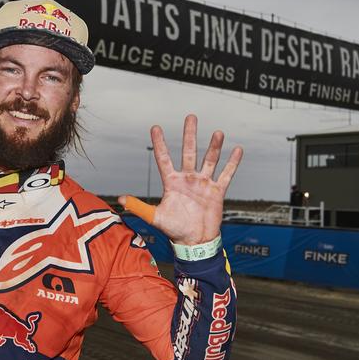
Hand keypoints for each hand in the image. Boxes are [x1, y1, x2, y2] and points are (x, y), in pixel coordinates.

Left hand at [119, 115, 242, 244]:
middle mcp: (187, 179)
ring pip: (209, 160)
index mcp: (172, 182)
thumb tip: (121, 199)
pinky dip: (232, 163)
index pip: (164, 158)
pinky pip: (226, 175)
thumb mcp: (155, 217)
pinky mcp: (216, 191)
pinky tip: (237, 149)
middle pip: (188, 152)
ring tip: (218, 132)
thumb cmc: (174, 230)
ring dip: (214, 147)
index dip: (160, 143)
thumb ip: (139, 207)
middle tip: (190, 117)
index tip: (155, 127)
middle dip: (189, 135)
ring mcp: (203, 184)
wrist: (195, 242)